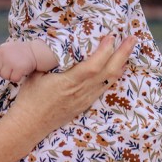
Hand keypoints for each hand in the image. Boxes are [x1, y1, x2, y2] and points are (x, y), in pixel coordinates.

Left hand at [0, 40, 37, 81]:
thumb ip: (0, 58)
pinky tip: (21, 72)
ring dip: (11, 76)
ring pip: (5, 76)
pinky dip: (17, 78)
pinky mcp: (18, 68)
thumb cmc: (21, 52)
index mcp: (0, 49)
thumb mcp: (8, 51)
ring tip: (16, 70)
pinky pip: (13, 79)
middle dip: (4, 72)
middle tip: (12, 69)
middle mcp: (3, 55)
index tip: (5, 66)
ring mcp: (11, 62)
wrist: (35, 51)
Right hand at [8, 33, 135, 134]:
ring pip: (109, 81)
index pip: (93, 66)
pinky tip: (118, 67)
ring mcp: (84, 100)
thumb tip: (59, 42)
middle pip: (108, 72)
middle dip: (122, 54)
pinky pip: (104, 88)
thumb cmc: (30, 97)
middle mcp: (80, 92)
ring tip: (129, 48)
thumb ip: (50, 59)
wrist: (29, 125)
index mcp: (68, 83)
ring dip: (121, 63)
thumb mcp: (36, 74)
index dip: (104, 51)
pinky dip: (113, 75)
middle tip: (133, 38)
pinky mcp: (84, 104)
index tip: (111, 36)